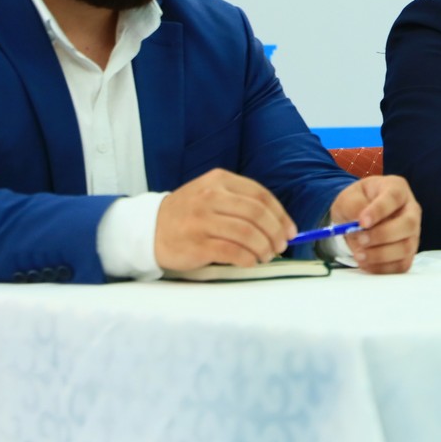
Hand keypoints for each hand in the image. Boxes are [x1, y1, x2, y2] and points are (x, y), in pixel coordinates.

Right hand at [154, 169, 295, 270]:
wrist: (149, 229)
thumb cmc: (189, 214)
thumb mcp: (212, 195)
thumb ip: (241, 203)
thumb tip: (280, 225)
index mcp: (219, 180)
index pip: (260, 195)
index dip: (280, 215)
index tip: (291, 231)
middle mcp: (210, 196)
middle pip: (256, 214)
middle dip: (275, 232)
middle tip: (281, 246)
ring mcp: (202, 220)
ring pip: (247, 233)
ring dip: (263, 248)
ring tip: (266, 255)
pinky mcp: (196, 244)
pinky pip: (231, 251)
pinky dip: (247, 258)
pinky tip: (249, 262)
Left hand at [330, 174, 420, 273]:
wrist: (358, 218)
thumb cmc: (357, 203)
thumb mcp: (349, 197)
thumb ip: (353, 206)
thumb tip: (359, 223)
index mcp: (397, 189)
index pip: (394, 197)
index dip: (379, 210)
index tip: (361, 222)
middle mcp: (411, 210)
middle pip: (408, 224)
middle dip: (382, 235)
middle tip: (360, 239)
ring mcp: (412, 233)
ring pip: (406, 247)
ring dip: (380, 255)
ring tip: (359, 254)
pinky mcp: (408, 253)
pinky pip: (401, 265)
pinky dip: (382, 268)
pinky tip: (366, 263)